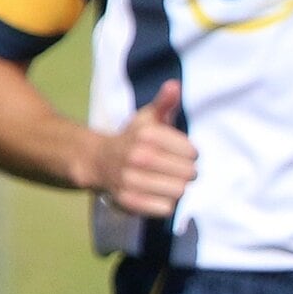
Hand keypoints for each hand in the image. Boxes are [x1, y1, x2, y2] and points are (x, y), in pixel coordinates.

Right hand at [89, 80, 197, 216]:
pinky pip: (165, 208)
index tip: (181, 153)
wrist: (100, 161)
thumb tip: (174, 85)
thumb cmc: (134, 139)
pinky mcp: (128, 200)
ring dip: (177, 188)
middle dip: (187, 173)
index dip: (191, 155)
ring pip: (179, 192)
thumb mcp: (149, 118)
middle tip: (176, 170)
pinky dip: (166, 203)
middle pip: (189, 174)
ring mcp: (131, 179)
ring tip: (166, 181)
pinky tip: (156, 193)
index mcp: (146, 134)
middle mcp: (137, 156)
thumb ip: (165, 103)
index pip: (192, 153)